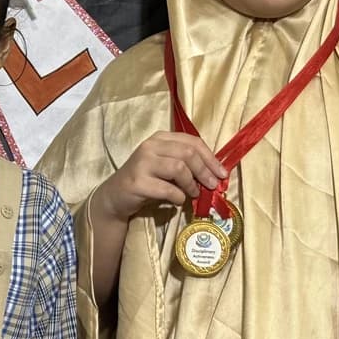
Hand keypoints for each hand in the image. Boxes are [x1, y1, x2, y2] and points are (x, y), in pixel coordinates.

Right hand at [95, 131, 226, 223]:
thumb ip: (186, 163)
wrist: (116, 196)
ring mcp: (142, 163)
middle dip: (205, 171)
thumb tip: (215, 173)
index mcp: (160, 138)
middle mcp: (150, 146)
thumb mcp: (165, 165)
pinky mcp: (138, 182)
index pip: (192, 141)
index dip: (211, 158)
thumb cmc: (146, 180)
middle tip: (213, 186)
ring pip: (179, 168)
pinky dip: (178, 197)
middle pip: (188, 153)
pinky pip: (168, 189)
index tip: (222, 173)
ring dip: (191, 184)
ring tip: (193, 194)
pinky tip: (176, 201)